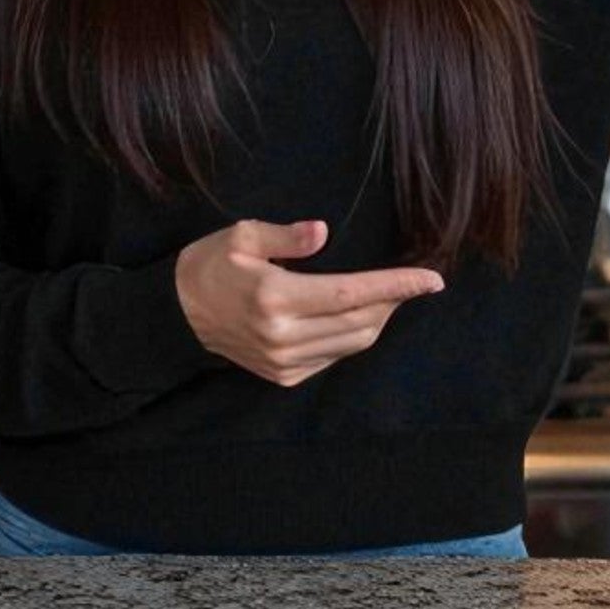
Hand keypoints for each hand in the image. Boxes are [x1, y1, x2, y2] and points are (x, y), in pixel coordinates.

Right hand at [174, 217, 444, 387]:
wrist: (178, 315)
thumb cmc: (211, 264)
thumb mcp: (242, 235)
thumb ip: (286, 237)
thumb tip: (323, 232)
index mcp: (275, 297)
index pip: (351, 293)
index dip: (396, 286)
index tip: (432, 279)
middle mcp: (283, 336)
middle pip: (360, 322)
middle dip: (393, 301)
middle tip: (412, 281)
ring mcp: (284, 362)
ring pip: (352, 344)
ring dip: (377, 319)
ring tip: (387, 295)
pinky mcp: (283, 376)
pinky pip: (333, 357)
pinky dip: (353, 336)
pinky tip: (353, 315)